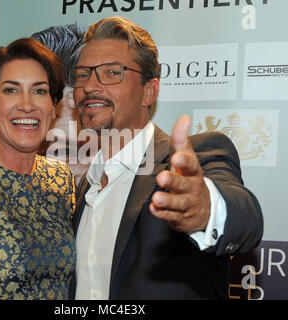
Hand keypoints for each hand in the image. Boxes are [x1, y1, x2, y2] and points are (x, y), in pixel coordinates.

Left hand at [149, 115, 209, 233]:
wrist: (203, 208)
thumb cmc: (190, 178)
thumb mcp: (187, 158)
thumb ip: (182, 140)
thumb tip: (184, 118)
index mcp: (193, 171)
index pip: (191, 165)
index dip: (184, 161)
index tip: (176, 157)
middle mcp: (192, 187)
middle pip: (184, 184)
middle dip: (174, 181)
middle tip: (162, 177)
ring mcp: (187, 204)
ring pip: (178, 203)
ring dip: (167, 200)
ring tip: (156, 198)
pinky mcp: (180, 217)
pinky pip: (171, 216)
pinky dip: (162, 213)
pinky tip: (154, 209)